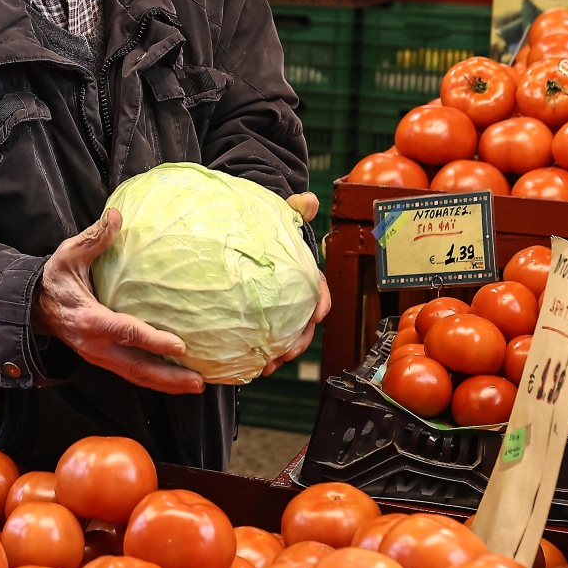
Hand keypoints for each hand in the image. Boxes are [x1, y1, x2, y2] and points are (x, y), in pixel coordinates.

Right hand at [34, 209, 204, 394]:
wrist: (33, 308)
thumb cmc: (54, 281)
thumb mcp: (68, 255)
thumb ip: (93, 239)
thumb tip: (117, 216)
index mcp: (89, 319)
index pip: (125, 332)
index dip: (153, 340)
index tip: (180, 345)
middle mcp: (96, 345)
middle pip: (137, 368)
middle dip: (169, 377)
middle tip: (198, 381)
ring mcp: (100, 357)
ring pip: (136, 376)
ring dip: (167, 383)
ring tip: (197, 385)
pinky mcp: (105, 360)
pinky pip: (133, 373)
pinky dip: (156, 380)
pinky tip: (177, 379)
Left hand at [264, 191, 330, 376]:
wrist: (253, 234)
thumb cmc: (271, 229)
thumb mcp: (282, 216)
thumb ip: (295, 210)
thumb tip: (308, 200)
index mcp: (304, 275)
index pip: (320, 291)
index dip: (320, 303)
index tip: (317, 315)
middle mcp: (294, 296)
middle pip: (304, 324)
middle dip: (299, 342)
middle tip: (286, 353)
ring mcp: (279, 309)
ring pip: (286, 336)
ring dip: (279, 353)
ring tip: (266, 366)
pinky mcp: (261, 317)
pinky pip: (264, 338)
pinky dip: (258, 352)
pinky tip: (247, 363)